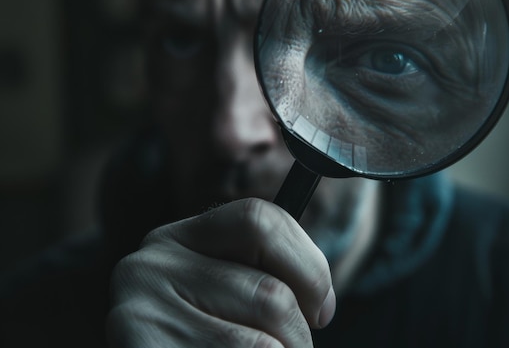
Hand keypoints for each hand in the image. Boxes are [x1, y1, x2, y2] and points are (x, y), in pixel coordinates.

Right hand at [107, 198, 335, 347]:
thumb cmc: (200, 337)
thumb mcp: (222, 295)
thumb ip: (261, 279)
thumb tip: (321, 303)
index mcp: (178, 237)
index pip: (259, 218)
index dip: (308, 264)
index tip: (321, 310)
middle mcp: (151, 264)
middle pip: (269, 292)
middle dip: (297, 333)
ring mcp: (141, 312)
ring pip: (260, 343)